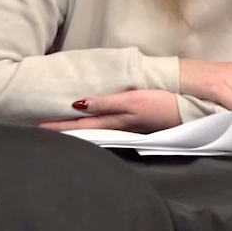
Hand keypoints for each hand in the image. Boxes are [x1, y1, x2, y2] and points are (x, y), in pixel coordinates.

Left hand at [39, 89, 181, 132]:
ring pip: (96, 128)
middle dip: (65, 129)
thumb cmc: (163, 103)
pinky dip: (95, 124)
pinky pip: (108, 125)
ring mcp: (128, 125)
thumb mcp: (134, 100)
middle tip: (42, 129)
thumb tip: (78, 104)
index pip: (81, 125)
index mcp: (115, 120)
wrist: (192, 110)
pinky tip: (93, 123)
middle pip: (86, 128)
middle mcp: (118, 125)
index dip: (61, 126)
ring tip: (61, 127)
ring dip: (78, 128)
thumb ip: (107, 102)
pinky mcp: (138, 122)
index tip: (38, 127)